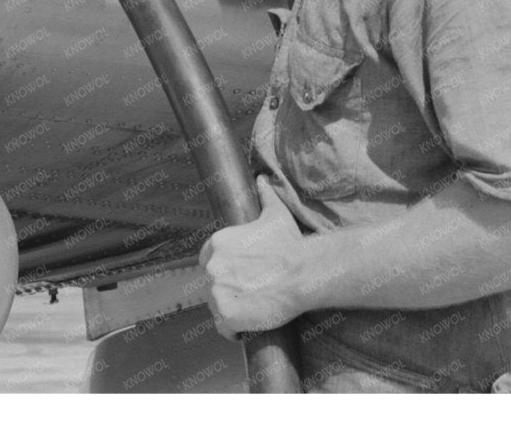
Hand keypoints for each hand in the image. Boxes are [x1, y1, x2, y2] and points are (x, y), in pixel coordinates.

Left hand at [201, 177, 309, 337]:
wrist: (302, 273)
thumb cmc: (289, 245)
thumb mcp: (275, 215)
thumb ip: (265, 196)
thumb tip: (261, 179)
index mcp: (218, 242)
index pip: (208, 260)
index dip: (224, 270)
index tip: (240, 275)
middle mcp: (212, 266)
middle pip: (211, 284)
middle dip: (227, 289)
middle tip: (251, 293)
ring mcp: (217, 291)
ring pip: (216, 306)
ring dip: (231, 309)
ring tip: (253, 309)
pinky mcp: (226, 315)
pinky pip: (224, 328)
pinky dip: (234, 331)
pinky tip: (248, 326)